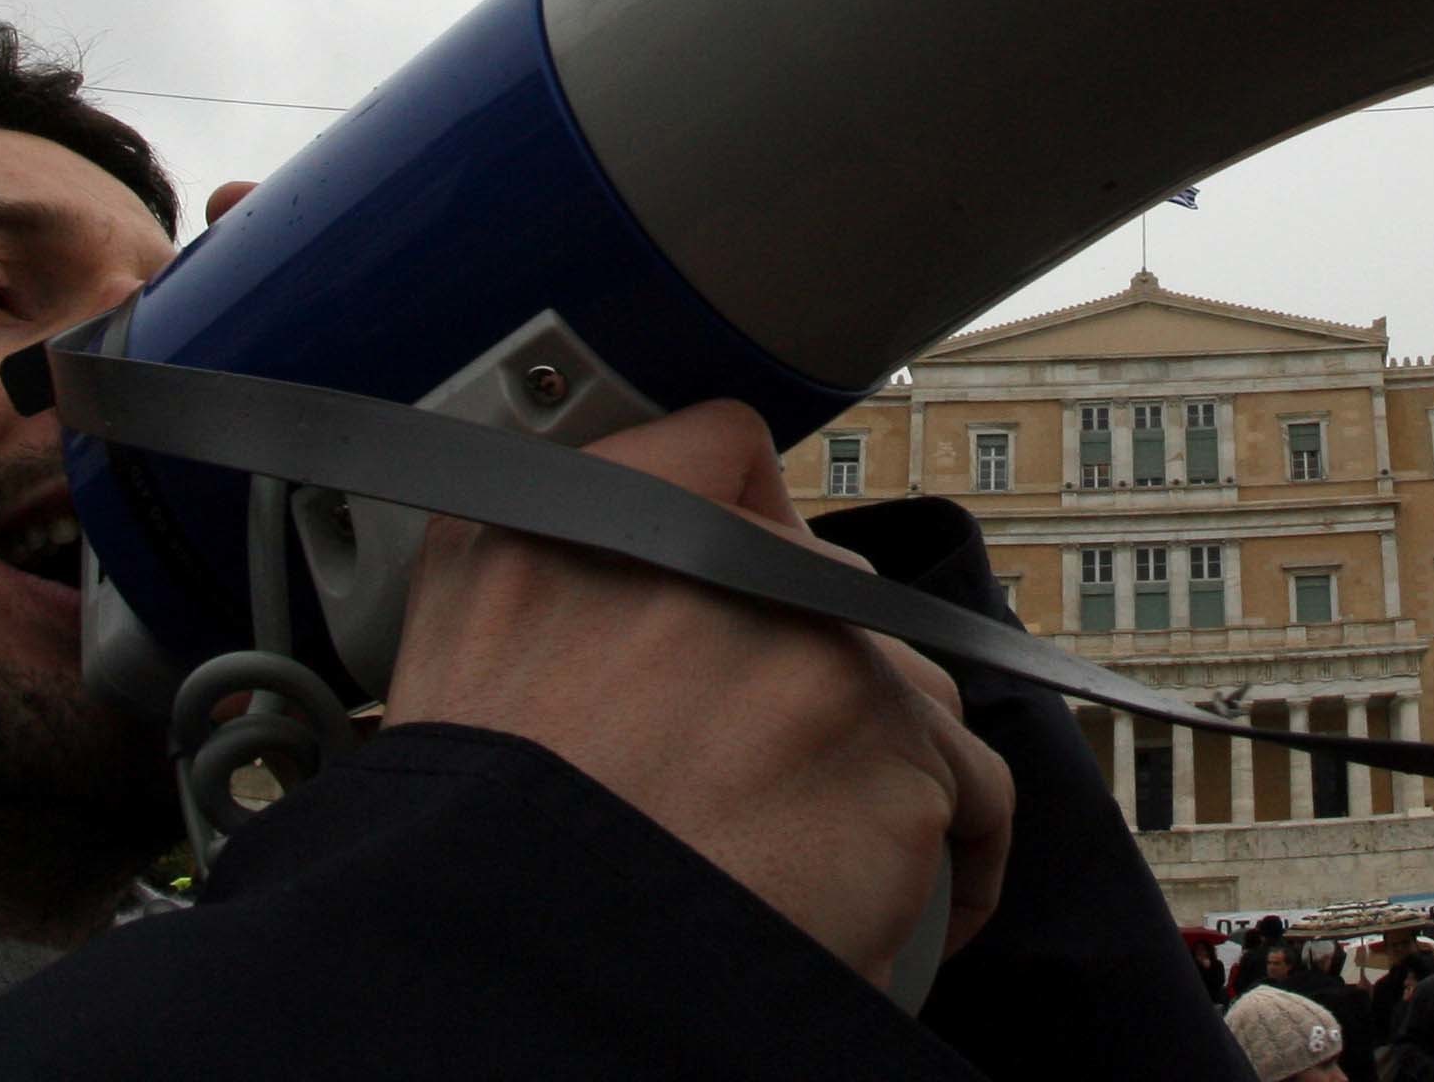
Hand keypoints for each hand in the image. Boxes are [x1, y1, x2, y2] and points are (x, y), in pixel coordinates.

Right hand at [378, 397, 1015, 988]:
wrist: (514, 984)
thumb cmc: (474, 846)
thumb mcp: (461, 641)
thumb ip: (550, 548)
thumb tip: (637, 530)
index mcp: (594, 522)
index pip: (722, 450)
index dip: (745, 518)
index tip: (761, 578)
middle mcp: (717, 566)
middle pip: (830, 588)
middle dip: (811, 672)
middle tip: (760, 770)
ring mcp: (819, 658)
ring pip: (910, 685)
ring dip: (881, 759)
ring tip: (828, 851)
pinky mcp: (894, 762)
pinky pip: (972, 791)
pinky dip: (960, 850)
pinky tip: (923, 900)